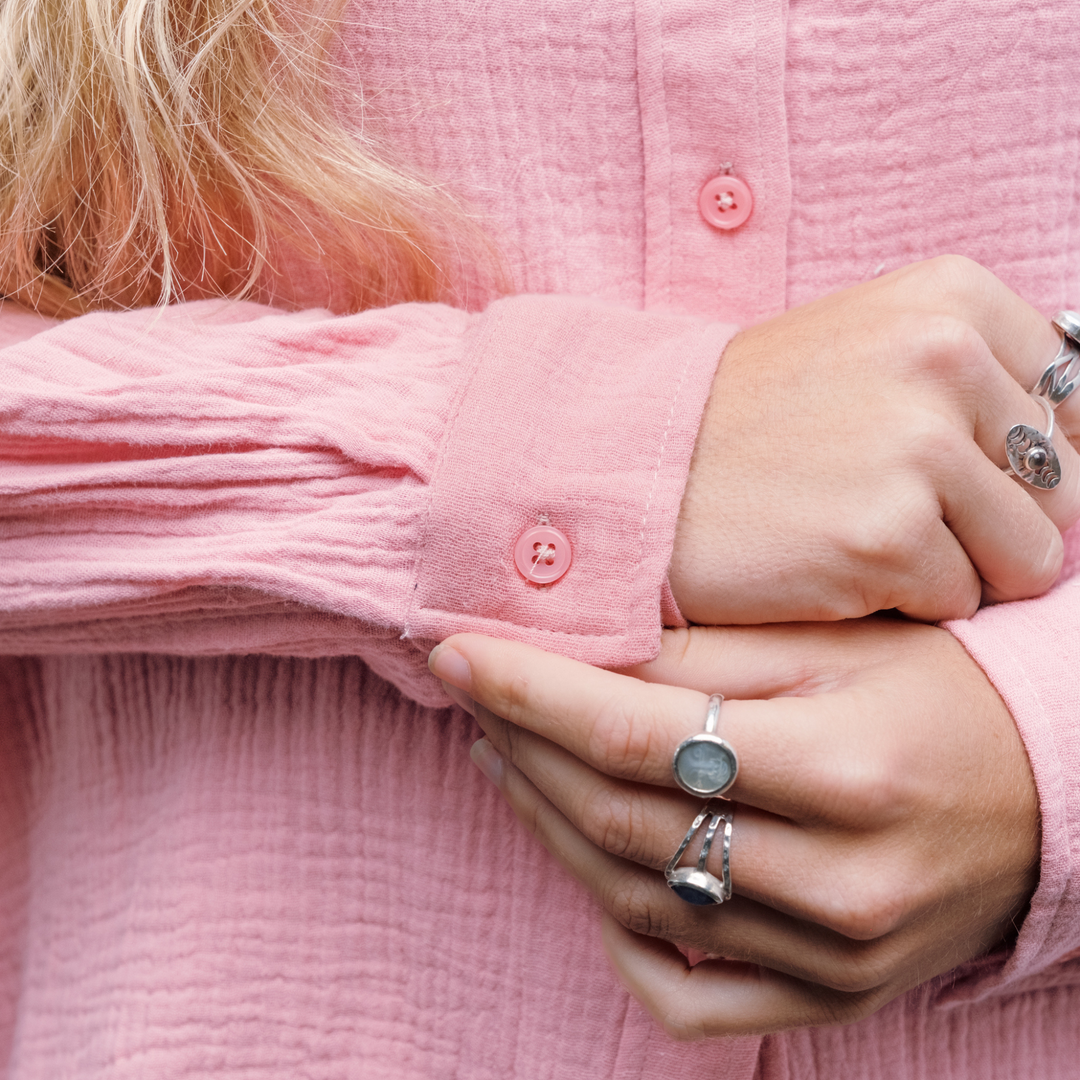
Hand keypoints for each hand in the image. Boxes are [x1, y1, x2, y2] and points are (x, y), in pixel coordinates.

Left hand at [429, 623, 1039, 1036]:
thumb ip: (711, 651)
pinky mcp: (828, 996)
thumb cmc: (947, 690)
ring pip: (634, 900)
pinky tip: (584, 867)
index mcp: (846, 770)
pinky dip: (617, 935)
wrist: (1053, 788)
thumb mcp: (842, 643)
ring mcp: (831, 957)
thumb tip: (583, 646)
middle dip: (521, 746)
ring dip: (545, 822)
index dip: (530, 691)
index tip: (458, 653)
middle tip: (470, 693)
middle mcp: (838, 881)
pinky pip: (688, 992)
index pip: (637, 732)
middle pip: (620, 818)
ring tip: (503, 756)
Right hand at [672, 255, 1079, 623]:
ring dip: (959, 568)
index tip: (955, 473)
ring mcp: (919, 449)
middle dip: (995, 522)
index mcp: (952, 299)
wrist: (638, 467)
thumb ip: (978, 380)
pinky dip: (905, 602)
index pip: (1075, 405)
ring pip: (1028, 556)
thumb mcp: (868, 350)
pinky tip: (835, 568)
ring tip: (869, 543)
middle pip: (1064, 487)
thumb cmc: (750, 421)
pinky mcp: (887, 538)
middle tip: (899, 516)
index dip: (1019, 459)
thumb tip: (1076, 450)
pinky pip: (959, 601)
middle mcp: (947, 359)